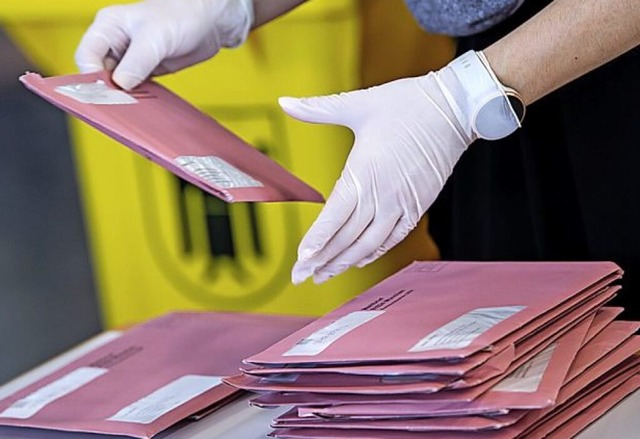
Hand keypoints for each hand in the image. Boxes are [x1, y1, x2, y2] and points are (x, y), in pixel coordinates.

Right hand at [75, 0, 252, 89]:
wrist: (209, 22)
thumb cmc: (182, 16)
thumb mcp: (155, 38)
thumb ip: (136, 62)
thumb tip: (121, 85)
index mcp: (107, 27)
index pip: (86, 56)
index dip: (92, 77)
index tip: (107, 93)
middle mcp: (115, 43)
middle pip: (98, 74)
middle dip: (107, 91)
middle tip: (120, 105)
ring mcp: (130, 59)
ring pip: (116, 85)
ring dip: (123, 97)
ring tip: (134, 107)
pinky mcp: (145, 71)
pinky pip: (134, 90)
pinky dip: (137, 99)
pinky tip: (144, 106)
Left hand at [282, 51, 520, 283]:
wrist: (455, 108)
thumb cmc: (407, 104)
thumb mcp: (358, 104)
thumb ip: (317, 108)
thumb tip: (285, 101)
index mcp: (364, 172)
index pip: (335, 216)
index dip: (317, 240)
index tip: (302, 259)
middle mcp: (383, 194)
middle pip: (348, 237)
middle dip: (322, 260)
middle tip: (302, 276)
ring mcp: (402, 203)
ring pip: (370, 243)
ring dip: (345, 262)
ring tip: (325, 275)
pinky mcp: (418, 205)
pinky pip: (394, 238)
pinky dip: (375, 252)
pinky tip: (360, 260)